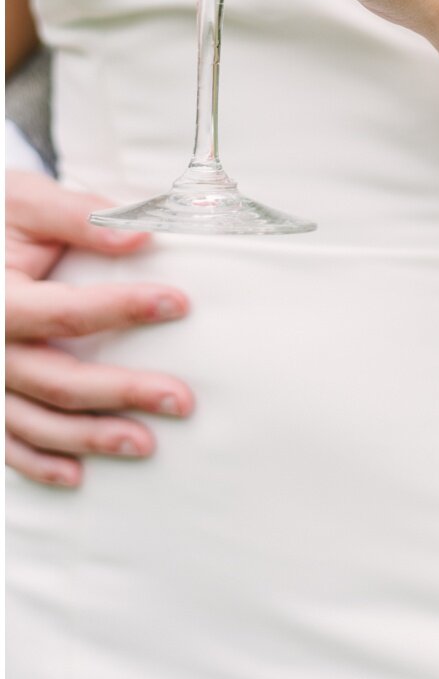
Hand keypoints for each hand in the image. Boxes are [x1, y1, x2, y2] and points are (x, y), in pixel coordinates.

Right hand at [6, 171, 192, 487]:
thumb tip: (142, 232)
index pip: (66, 312)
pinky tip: (77, 476)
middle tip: (181, 400)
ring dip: (90, 438)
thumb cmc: (0, 220)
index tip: (180, 303)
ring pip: (35, 422)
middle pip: (58, 380)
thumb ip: (81, 216)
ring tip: (146, 444)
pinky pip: (6, 443)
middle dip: (122, 392)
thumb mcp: (28, 202)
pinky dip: (38, 464)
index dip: (123, 308)